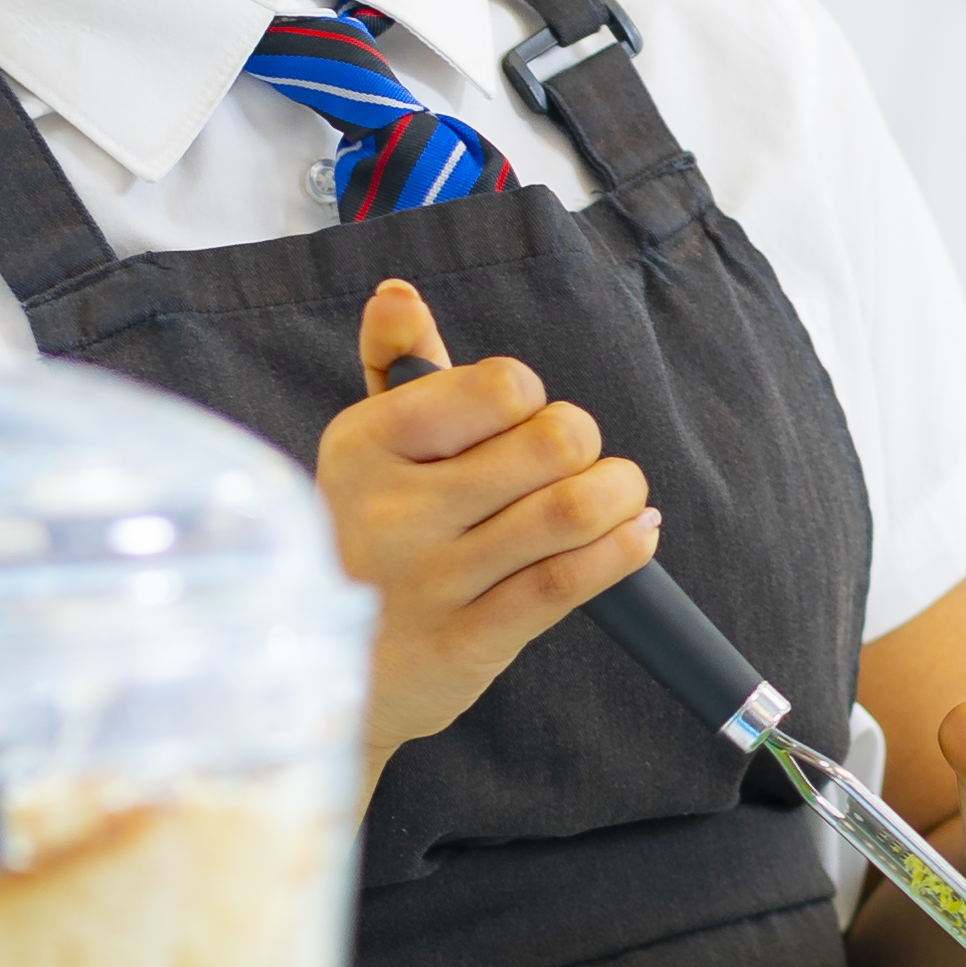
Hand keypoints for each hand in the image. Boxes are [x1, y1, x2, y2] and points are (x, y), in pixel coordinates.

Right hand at [317, 277, 657, 773]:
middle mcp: (394, 509)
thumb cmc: (366, 538)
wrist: (330, 671)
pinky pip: (568, 582)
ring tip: (621, 494)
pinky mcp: (468, 641)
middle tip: (576, 462)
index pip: (497, 386)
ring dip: (620, 493)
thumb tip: (399, 295)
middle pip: (550, 441)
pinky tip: (635, 535)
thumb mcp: (367, 450)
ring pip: (569, 510)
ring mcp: (432, 579)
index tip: (520, 421)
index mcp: (366, 444)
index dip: (530, 399)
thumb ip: (397, 365)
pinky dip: (623, 549)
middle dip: (584, 445)